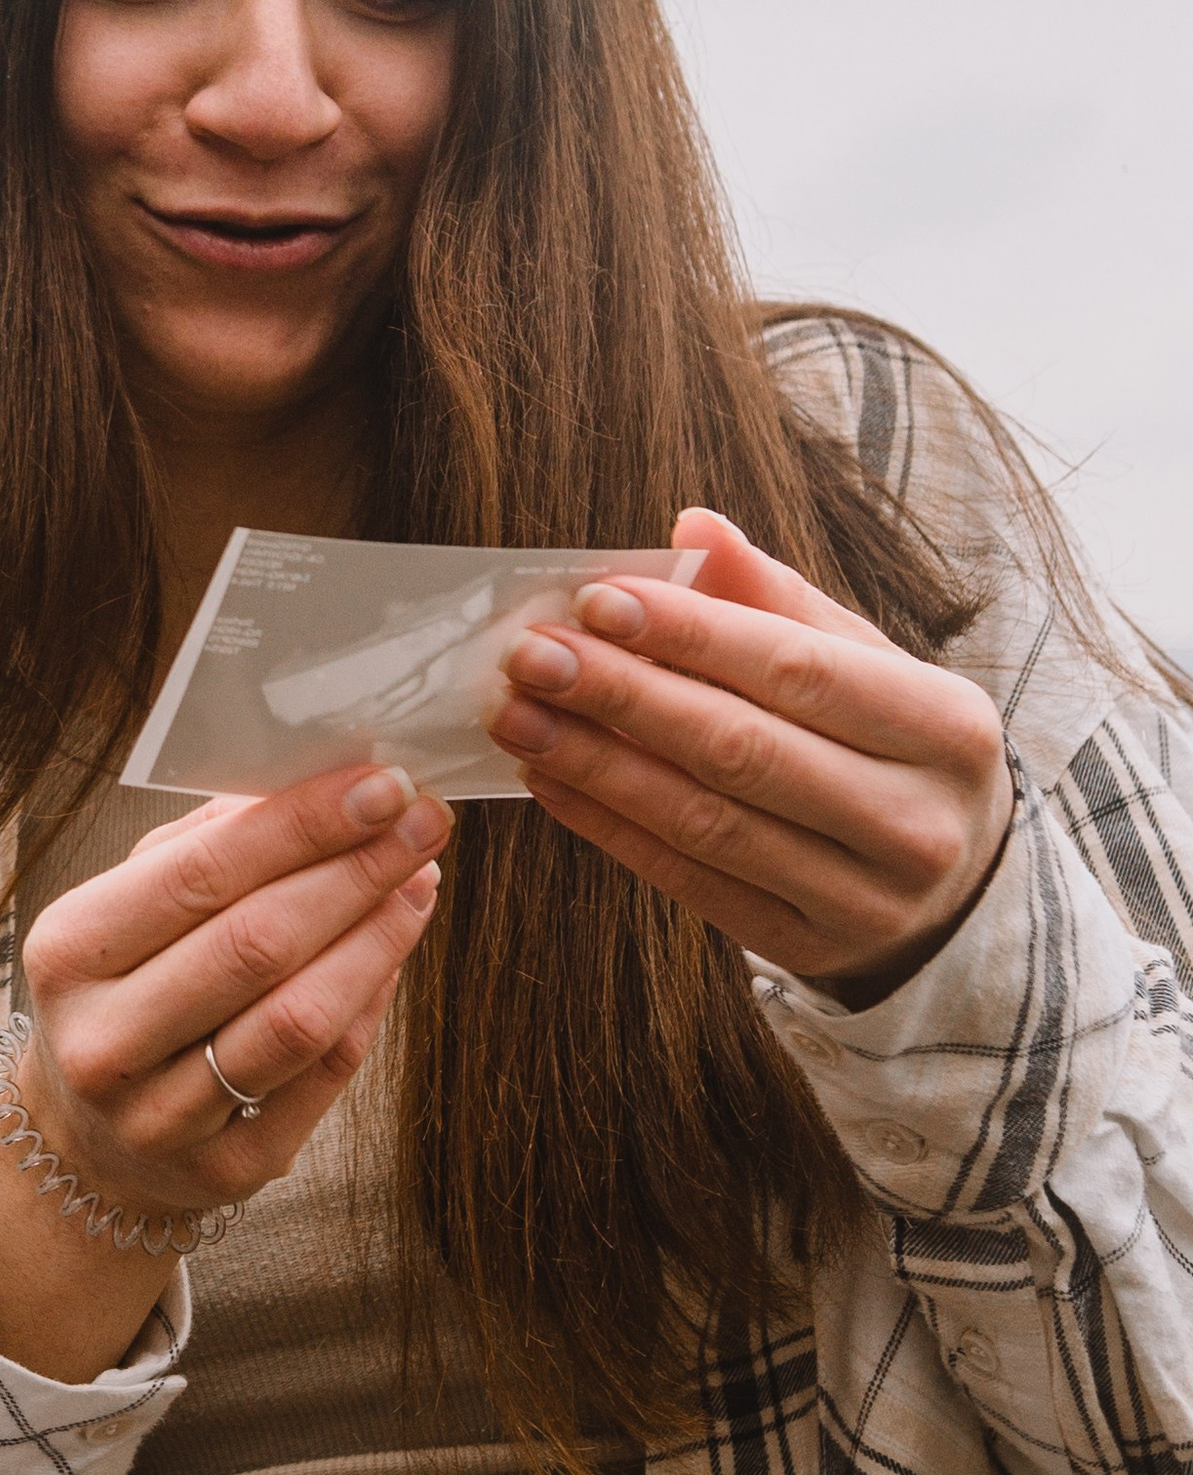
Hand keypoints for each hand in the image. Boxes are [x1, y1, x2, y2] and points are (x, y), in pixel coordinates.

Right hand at [22, 761, 452, 1211]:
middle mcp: (105, 1042)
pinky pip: (324, 1073)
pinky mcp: (228, 1169)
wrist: (87, 1141)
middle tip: (423, 823)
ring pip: (299, 1018)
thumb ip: (204, 846)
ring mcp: (163, 1117)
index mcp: (70, 953)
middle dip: (356, 872)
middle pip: (258, 944)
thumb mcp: (125, 911)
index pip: (200, 875)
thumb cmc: (121, 994)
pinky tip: (393, 948)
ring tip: (418, 881)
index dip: (302, 825)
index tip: (382, 785)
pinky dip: (371, 1001)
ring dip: (377, 937)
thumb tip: (314, 788)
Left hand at [487, 508, 1013, 999]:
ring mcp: (863, 899)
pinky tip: (551, 779)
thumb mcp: (868, 665)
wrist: (956, 891)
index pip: (799, 670)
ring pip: (706, 823)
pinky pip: (689, 881)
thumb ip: (779, 598)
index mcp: (945, 728)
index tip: (596, 600)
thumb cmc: (894, 749)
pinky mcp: (806, 948)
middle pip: (743, 750)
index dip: (691, 633)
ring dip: (597, 764)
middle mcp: (914, 821)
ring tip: (519, 715)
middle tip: (533, 657)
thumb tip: (695, 525)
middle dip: (623, 696)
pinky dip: (611, 826)